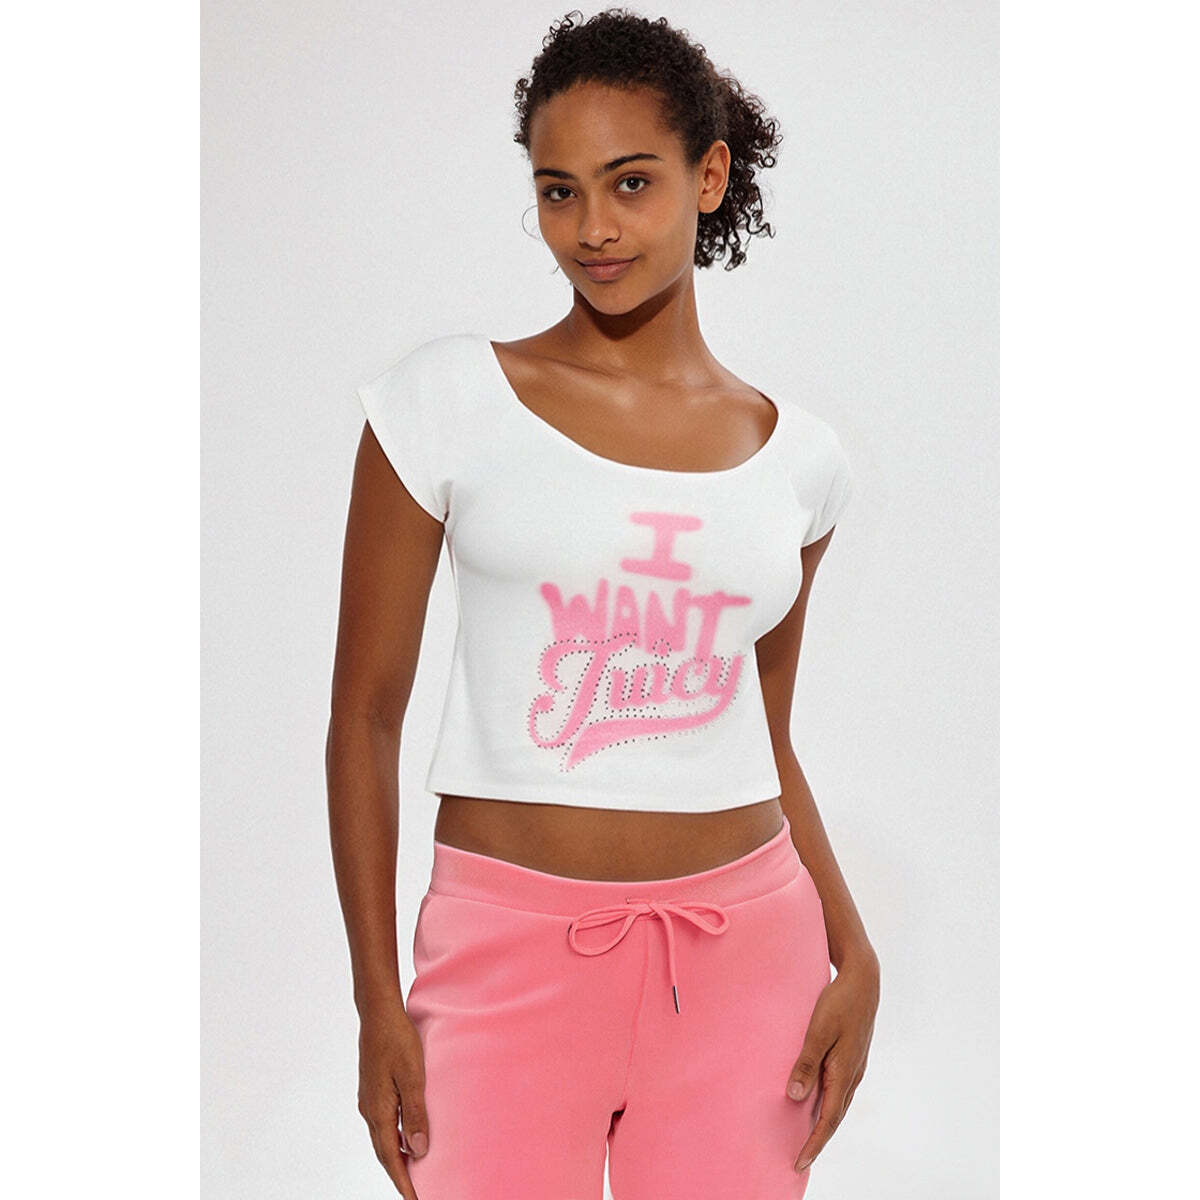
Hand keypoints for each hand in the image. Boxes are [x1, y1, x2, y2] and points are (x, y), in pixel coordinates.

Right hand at [357, 1000, 429, 1197]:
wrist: (378, 1013)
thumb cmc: (397, 1040)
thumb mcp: (412, 1076)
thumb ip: (415, 1113)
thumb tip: (418, 1150)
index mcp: (379, 1111)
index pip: (392, 1157)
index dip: (404, 1181)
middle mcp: (370, 1110)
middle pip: (385, 1152)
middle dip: (400, 1175)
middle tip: (416, 1193)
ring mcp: (369, 1099)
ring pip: (383, 1138)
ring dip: (397, 1157)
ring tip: (414, 1171)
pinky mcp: (373, 1089)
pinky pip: (384, 1123)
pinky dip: (394, 1137)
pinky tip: (406, 1136)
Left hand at [785, 952, 879, 1173]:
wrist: (863, 980)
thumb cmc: (838, 1002)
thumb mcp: (818, 1030)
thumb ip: (806, 1063)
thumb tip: (794, 1096)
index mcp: (844, 1072)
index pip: (828, 1119)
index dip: (814, 1143)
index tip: (799, 1161)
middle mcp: (852, 1074)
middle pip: (834, 1117)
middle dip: (818, 1140)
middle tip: (800, 1159)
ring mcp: (854, 1066)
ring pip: (838, 1103)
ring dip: (824, 1123)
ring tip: (807, 1138)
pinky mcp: (852, 1056)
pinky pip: (839, 1089)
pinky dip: (828, 1104)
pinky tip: (817, 1102)